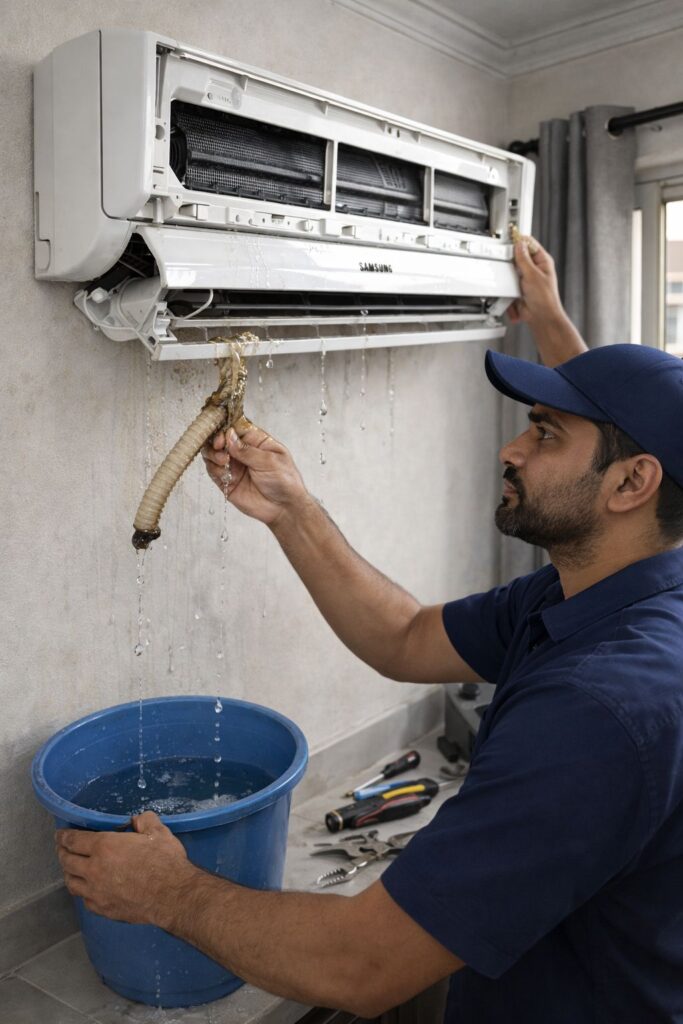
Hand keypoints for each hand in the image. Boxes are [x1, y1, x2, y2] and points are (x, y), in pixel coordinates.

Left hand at [55, 812, 195, 927]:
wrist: (171, 896)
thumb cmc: (164, 861)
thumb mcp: (158, 832)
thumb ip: (145, 821)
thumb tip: (138, 820)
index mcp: (104, 847)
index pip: (74, 841)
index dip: (64, 837)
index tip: (60, 835)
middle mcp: (94, 870)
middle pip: (67, 862)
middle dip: (62, 853)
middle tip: (62, 849)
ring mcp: (96, 892)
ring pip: (71, 883)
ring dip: (68, 873)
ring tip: (71, 869)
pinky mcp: (103, 909)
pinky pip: (84, 899)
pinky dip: (83, 891)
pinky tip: (88, 889)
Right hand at [202, 422, 310, 526]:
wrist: (284, 508)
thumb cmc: (285, 481)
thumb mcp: (270, 461)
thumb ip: (247, 450)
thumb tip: (229, 436)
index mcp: (257, 441)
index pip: (236, 427)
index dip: (227, 428)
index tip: (223, 433)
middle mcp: (243, 452)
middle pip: (221, 439)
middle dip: (217, 440)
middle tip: (219, 446)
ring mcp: (234, 466)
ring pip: (213, 453)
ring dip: (213, 454)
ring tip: (224, 461)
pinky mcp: (227, 481)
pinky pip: (213, 471)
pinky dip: (214, 469)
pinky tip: (224, 473)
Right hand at [507, 238, 563, 326]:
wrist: (541, 318)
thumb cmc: (545, 299)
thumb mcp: (533, 275)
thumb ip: (523, 259)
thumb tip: (519, 244)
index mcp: (542, 262)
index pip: (529, 244)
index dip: (519, 241)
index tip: (509, 239)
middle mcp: (534, 269)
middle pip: (517, 258)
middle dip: (512, 265)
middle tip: (511, 269)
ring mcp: (526, 280)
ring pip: (510, 273)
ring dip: (510, 282)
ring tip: (515, 288)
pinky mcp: (518, 290)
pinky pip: (508, 287)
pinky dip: (509, 292)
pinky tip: (514, 297)